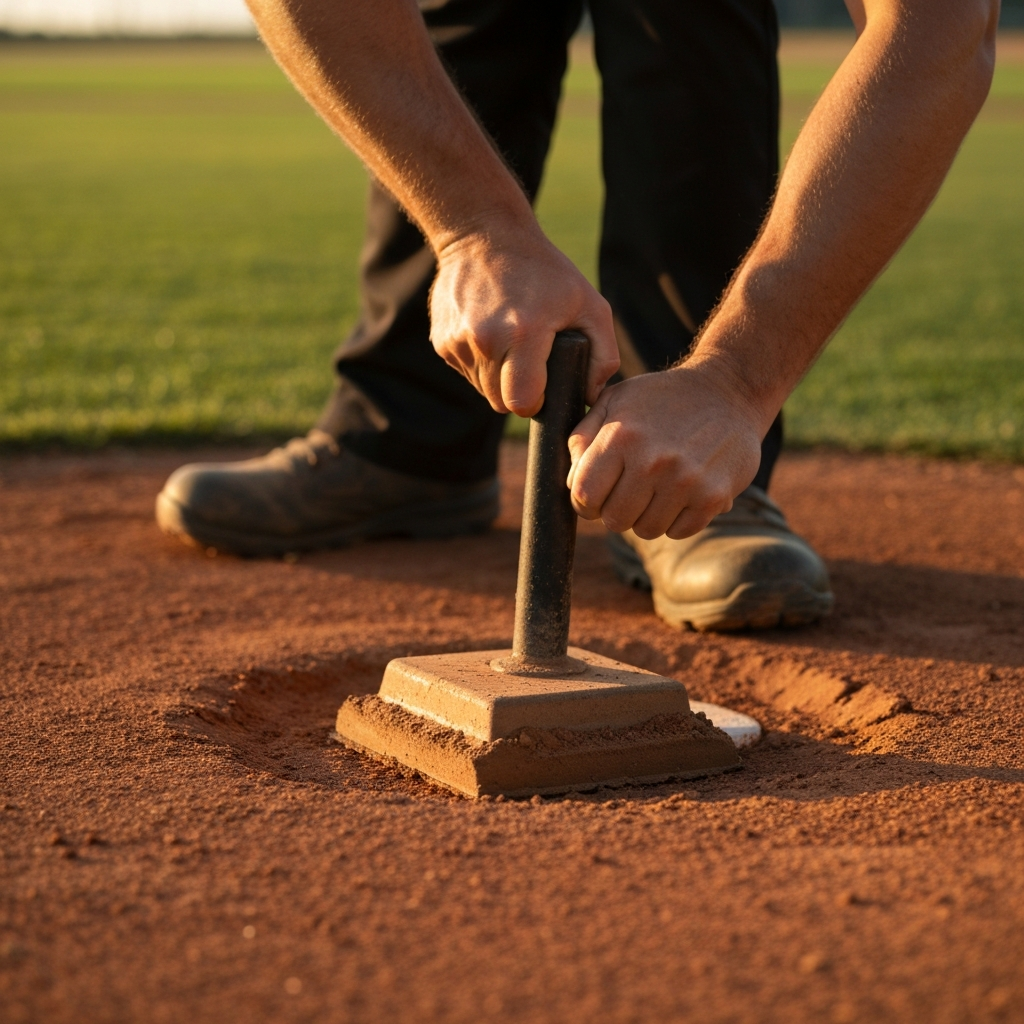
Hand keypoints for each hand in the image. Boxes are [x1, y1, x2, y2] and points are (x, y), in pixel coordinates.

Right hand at [429, 223, 618, 415]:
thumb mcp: (589, 303)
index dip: (537, 401)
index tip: (544, 384)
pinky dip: (481, 362)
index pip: (522, 402)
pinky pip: (467, 372)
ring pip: (482, 389)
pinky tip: (491, 332)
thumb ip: (603, 354)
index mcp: (522, 332)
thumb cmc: (544, 271)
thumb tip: (590, 396)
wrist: (483, 235)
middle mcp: (484, 340)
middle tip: (531, 361)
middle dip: (518, 390)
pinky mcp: (441, 342)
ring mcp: (457, 342)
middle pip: (501, 402)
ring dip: (499, 377)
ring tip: (511, 341)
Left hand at [567, 361, 767, 538]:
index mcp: (622, 437)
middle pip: (614, 520)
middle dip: (616, 510)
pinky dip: (676, 519)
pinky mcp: (713, 496)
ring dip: (646, 516)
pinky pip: (678, 531)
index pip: (584, 495)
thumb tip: (571, 483)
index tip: (596, 494)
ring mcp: (685, 481)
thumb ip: (583, 437)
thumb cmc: (661, 398)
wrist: (728, 391)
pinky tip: (681, 493)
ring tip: (657, 489)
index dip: (585, 501)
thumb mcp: (615, 401)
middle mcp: (652, 461)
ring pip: (646, 530)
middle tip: (630, 490)